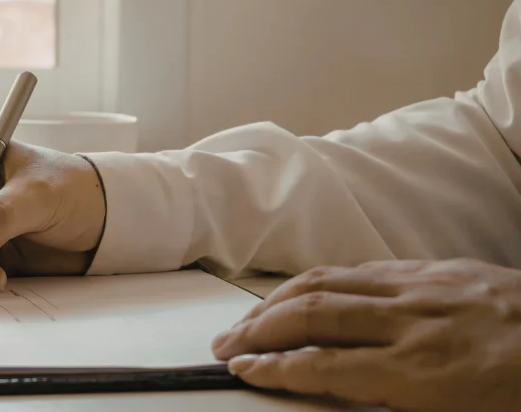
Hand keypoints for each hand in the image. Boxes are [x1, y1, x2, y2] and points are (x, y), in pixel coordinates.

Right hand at [212, 258, 520, 410]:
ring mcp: (425, 289)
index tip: (243, 372)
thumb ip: (402, 407)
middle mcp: (415, 323)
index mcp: (425, 373)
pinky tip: (305, 291)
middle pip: (313, 314)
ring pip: (331, 282)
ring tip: (248, 317)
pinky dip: (322, 280)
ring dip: (279, 299)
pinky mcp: (439, 269)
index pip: (324, 365)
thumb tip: (343, 395)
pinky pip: (364, 268)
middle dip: (259, 329)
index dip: (274, 368)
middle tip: (226, 345)